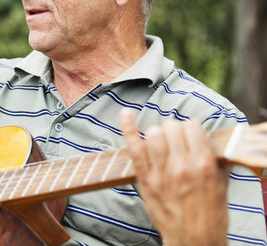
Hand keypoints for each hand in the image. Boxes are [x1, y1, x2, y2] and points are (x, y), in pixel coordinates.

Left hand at [120, 109, 228, 245]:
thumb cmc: (210, 215)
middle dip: (173, 131)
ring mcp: (161, 172)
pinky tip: (126, 114)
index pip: (192, 127)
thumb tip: (206, 140)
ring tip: (161, 144)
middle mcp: (181, 165)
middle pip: (171, 127)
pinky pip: (134, 147)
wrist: (193, 240)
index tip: (189, 135)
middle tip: (175, 142)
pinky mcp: (145, 179)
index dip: (190, 129)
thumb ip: (214, 160)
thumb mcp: (221, 184)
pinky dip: (128, 128)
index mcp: (203, 164)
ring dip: (157, 134)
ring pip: (153, 133)